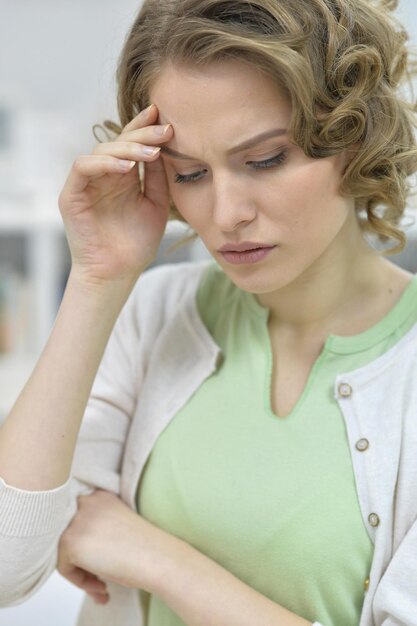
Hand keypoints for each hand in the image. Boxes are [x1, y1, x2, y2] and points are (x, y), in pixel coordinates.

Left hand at [57, 490, 167, 602]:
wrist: (155, 557)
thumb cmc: (145, 547)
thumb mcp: (116, 527)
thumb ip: (95, 530)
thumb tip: (81, 550)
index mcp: (99, 496)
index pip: (78, 521)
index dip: (88, 546)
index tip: (100, 561)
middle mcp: (85, 501)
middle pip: (70, 535)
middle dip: (82, 559)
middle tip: (99, 578)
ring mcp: (75, 520)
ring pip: (64, 552)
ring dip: (82, 572)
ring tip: (102, 586)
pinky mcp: (69, 541)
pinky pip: (64, 568)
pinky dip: (80, 581)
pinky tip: (102, 584)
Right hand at [58, 104, 173, 286]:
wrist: (118, 273)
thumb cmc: (137, 243)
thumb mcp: (156, 205)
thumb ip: (157, 177)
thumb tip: (163, 146)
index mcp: (123, 176)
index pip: (132, 144)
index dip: (146, 128)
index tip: (167, 119)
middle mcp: (104, 175)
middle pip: (119, 142)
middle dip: (143, 133)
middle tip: (165, 129)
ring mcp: (87, 184)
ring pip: (102, 150)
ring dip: (127, 148)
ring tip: (151, 153)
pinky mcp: (72, 195)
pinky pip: (83, 168)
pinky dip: (104, 163)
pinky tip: (126, 167)